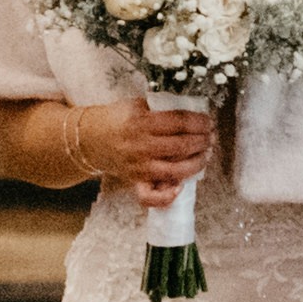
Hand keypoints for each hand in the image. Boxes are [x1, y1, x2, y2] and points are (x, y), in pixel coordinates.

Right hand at [72, 96, 211, 207]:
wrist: (91, 139)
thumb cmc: (118, 119)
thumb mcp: (138, 104)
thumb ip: (161, 106)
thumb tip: (192, 107)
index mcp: (141, 122)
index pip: (179, 122)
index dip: (199, 122)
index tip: (208, 121)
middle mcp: (140, 146)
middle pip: (181, 145)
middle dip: (202, 141)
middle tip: (210, 137)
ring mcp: (138, 167)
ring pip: (175, 171)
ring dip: (197, 163)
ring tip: (205, 154)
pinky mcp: (135, 181)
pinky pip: (151, 196)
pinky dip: (167, 195)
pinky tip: (180, 186)